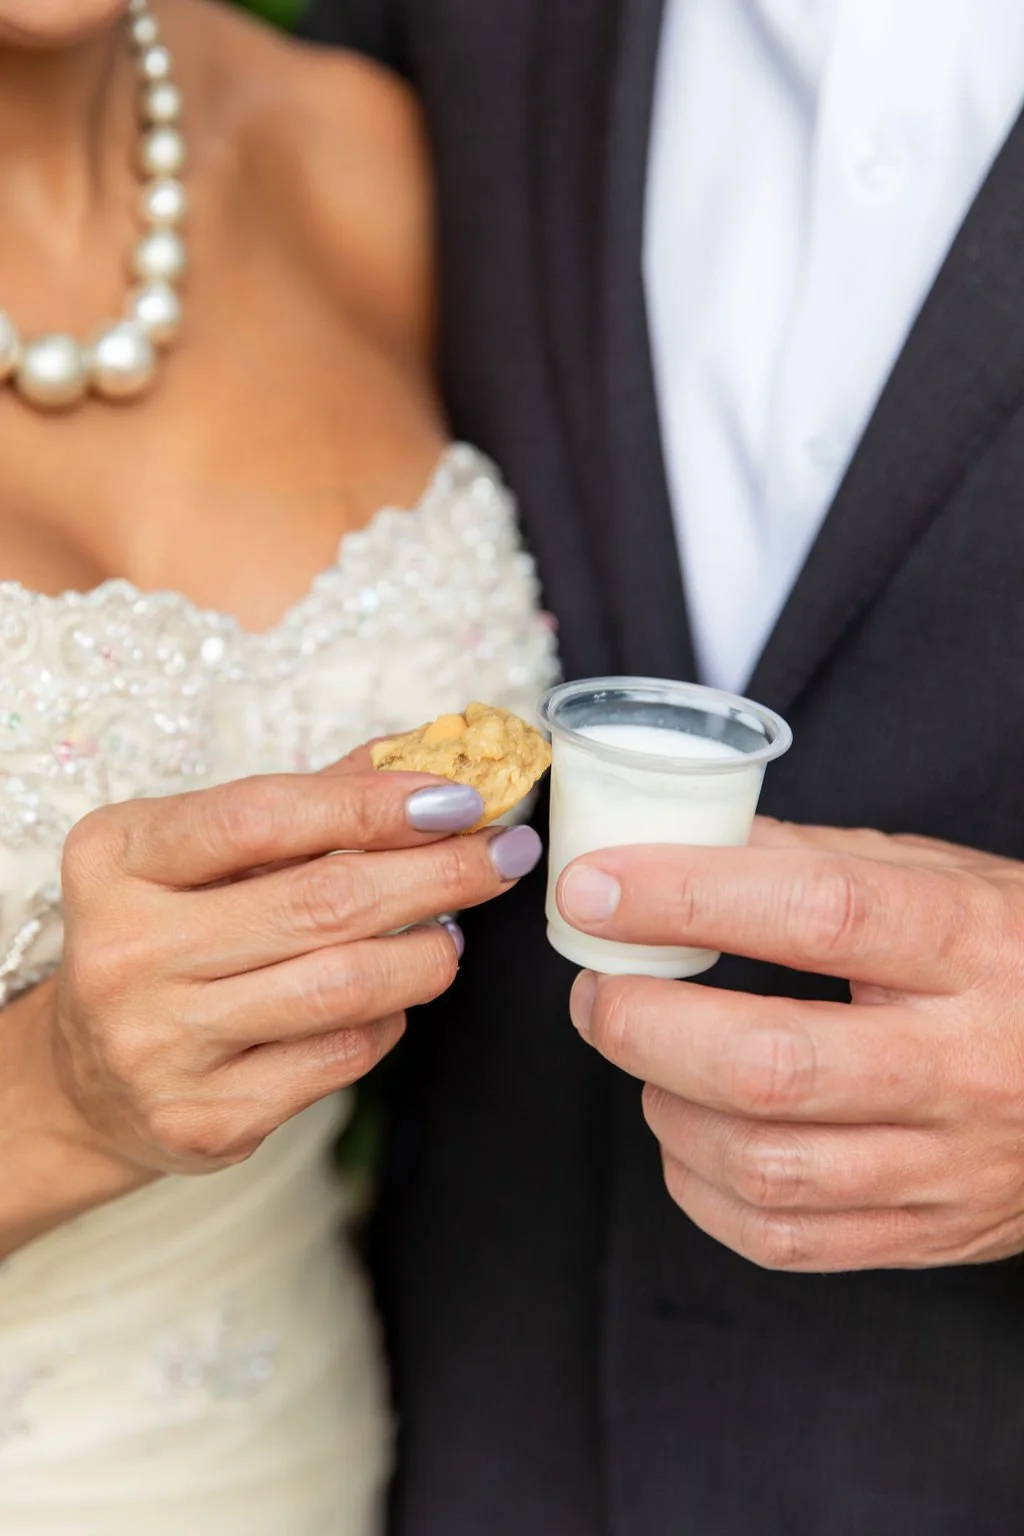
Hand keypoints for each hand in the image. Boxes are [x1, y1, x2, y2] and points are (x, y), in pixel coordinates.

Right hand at [49, 766, 540, 1181]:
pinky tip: (391, 996)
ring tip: (451, 932)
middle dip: (436, 874)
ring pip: (344, 986)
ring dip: (427, 953)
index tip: (456, 798)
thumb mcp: (205, 856)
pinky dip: (388, 1019)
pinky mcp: (204, 1120)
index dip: (371, 804)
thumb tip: (431, 756)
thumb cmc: (167, 938)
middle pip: (321, 902)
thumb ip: (310, 802)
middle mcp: (125, 951)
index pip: (262, 816)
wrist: (90, 1080)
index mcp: (118, 859)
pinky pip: (340, 1057)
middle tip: (499, 857)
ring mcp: (161, 1044)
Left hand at [557, 819, 1023, 1271]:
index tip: (596, 887)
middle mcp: (965, 1061)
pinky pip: (785, 1238)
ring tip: (646, 1056)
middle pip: (773, 1063)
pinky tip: (690, 1136)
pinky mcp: (929, 1230)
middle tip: (599, 989)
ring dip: (666, 1106)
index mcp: (971, 944)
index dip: (688, 898)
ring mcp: (951, 1161)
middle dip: (647, 1024)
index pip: (819, 914)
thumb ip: (817, 859)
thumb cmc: (1018, 957)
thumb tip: (683, 838)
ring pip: (767, 1165)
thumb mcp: (948, 877)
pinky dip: (701, 1189)